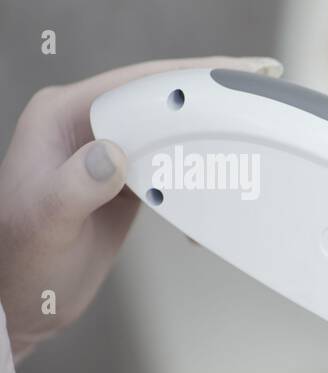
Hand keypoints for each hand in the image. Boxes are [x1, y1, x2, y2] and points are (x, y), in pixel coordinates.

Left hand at [0, 55, 281, 358]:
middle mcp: (86, 127)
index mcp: (61, 116)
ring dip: (209, 135)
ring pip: (172, 130)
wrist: (20, 300)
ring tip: (251, 134)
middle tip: (259, 92)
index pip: (136, 83)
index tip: (233, 72)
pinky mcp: (126, 182)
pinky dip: (199, 175)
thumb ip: (76, 184)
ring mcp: (107, 154)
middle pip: (162, 99)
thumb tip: (113, 155)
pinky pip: (171, 164)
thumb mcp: (45, 220)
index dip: (188, 76)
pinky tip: (217, 188)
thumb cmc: (17, 258)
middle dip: (212, 97)